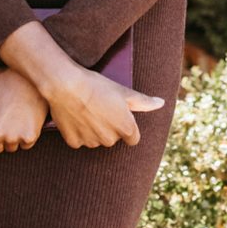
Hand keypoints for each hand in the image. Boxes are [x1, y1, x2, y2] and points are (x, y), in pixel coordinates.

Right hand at [0, 20, 163, 150]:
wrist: (66, 85)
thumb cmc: (96, 85)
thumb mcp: (123, 90)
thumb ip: (144, 101)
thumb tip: (161, 103)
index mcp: (125, 128)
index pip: (132, 138)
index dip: (126, 125)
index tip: (117, 113)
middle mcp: (110, 140)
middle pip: (113, 138)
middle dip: (109, 126)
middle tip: (100, 106)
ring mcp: (91, 142)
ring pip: (96, 139)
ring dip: (93, 129)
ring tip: (86, 108)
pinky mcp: (74, 143)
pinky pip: (79, 140)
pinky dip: (78, 131)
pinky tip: (74, 114)